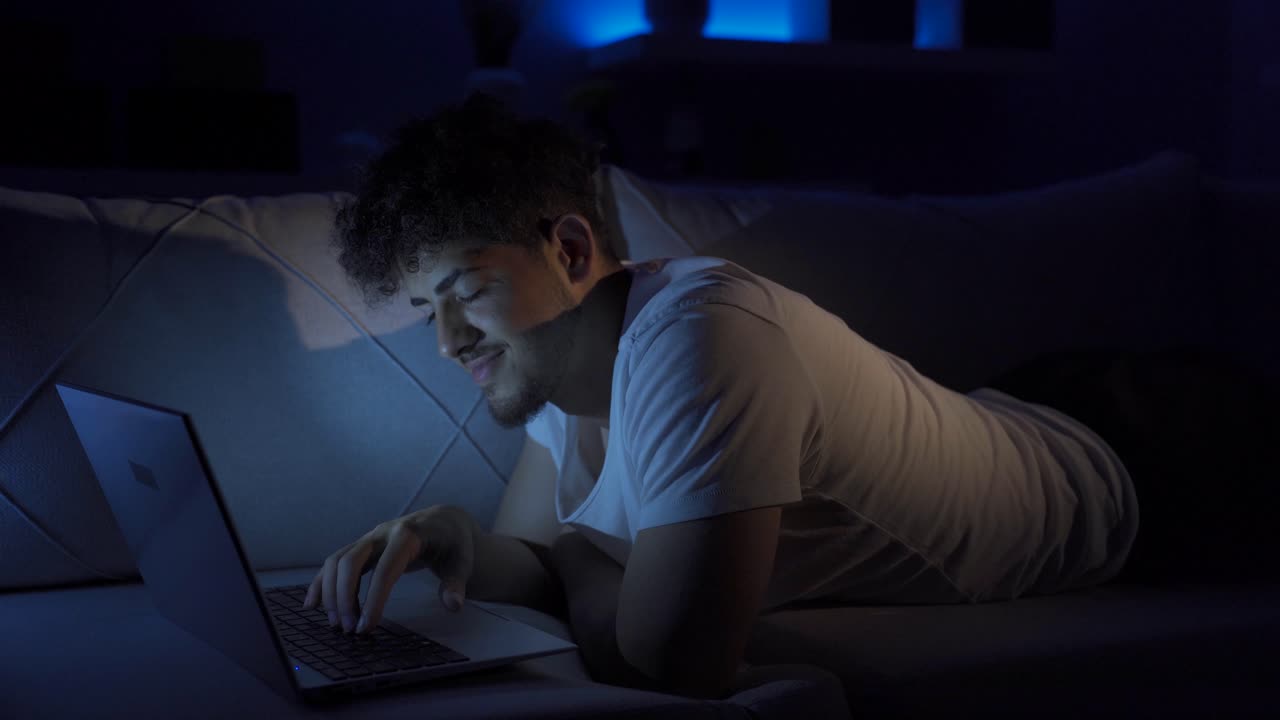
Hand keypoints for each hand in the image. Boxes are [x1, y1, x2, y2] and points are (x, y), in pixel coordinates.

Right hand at [302, 504, 479, 633]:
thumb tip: (453, 605)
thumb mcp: (463, 562)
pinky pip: (335, 562)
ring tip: (338, 625)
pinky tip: (312, 604)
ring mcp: (370, 538)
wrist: (444, 522)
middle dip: (344, 597)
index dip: (374, 598)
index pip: (385, 569)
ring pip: (337, 560)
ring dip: (331, 593)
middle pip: (350, 560)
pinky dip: (321, 582)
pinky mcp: (363, 546)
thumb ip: (456, 583)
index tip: (367, 626)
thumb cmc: (454, 543)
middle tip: (350, 630)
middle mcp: (383, 533)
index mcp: (408, 535)